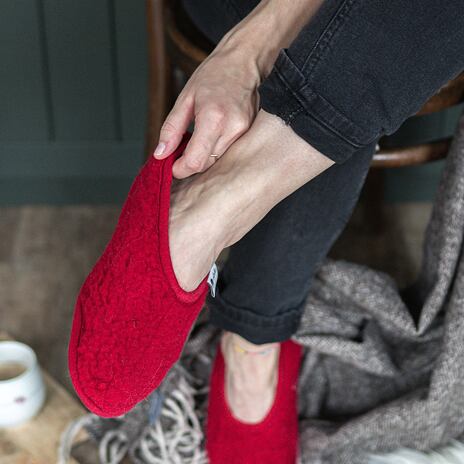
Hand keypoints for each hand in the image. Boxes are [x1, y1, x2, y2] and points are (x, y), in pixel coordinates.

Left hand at [153, 41, 260, 178]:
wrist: (244, 61)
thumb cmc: (214, 74)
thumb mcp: (185, 98)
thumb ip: (171, 129)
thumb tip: (160, 153)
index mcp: (213, 118)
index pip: (195, 161)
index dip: (180, 169)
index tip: (172, 165)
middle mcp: (232, 128)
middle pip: (206, 164)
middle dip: (189, 164)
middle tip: (178, 152)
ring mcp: (243, 132)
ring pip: (217, 160)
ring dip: (201, 157)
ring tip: (194, 141)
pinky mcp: (248, 133)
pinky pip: (226, 151)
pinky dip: (213, 150)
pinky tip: (208, 137)